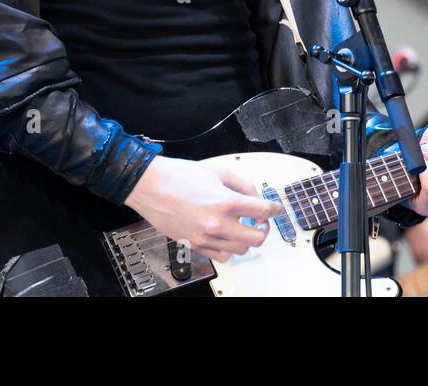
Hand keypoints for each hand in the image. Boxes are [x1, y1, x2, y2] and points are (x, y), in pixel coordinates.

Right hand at [125, 155, 281, 262]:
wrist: (151, 186)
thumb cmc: (179, 176)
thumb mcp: (217, 171)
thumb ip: (242, 184)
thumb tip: (255, 196)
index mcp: (225, 202)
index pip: (263, 210)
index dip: (275, 209)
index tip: (276, 208)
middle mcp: (217, 223)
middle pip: (256, 238)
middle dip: (264, 228)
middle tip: (260, 220)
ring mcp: (205, 237)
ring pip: (240, 250)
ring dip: (246, 239)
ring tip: (242, 227)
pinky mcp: (194, 245)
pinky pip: (221, 257)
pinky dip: (229, 249)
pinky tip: (226, 236)